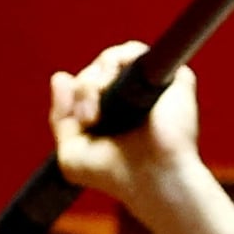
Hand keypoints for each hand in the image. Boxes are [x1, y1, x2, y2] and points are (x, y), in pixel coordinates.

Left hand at [45, 42, 233, 233]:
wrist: (149, 181)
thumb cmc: (114, 175)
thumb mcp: (72, 153)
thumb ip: (60, 117)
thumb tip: (60, 77)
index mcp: (115, 110)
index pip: (88, 83)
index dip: (78, 94)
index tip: (80, 120)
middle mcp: (135, 95)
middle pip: (96, 70)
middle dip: (84, 90)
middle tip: (88, 119)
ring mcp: (154, 85)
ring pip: (112, 58)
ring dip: (96, 79)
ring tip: (98, 111)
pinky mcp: (174, 78)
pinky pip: (137, 52)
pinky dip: (119, 64)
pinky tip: (116, 89)